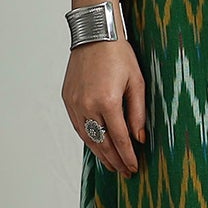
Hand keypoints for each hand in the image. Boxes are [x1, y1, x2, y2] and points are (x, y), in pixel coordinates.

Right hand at [63, 37, 147, 174]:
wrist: (94, 34)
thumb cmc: (119, 55)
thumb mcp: (136, 83)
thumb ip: (138, 113)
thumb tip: (139, 138)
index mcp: (108, 102)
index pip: (119, 138)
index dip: (127, 156)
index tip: (134, 168)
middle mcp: (88, 106)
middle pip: (102, 143)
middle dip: (115, 160)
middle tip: (125, 172)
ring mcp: (75, 103)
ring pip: (88, 138)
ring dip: (100, 154)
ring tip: (111, 165)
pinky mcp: (67, 99)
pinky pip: (78, 127)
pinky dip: (88, 139)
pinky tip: (97, 147)